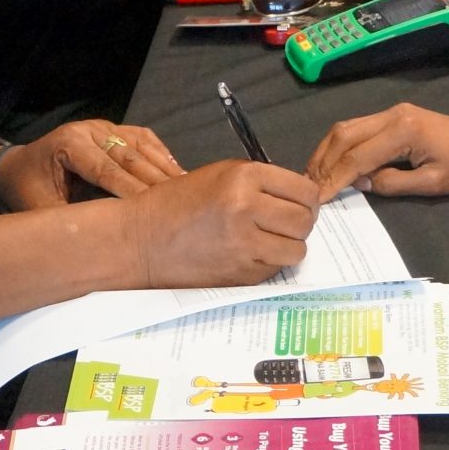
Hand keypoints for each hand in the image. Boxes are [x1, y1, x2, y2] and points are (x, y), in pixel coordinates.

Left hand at [0, 121, 183, 210]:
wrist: (16, 167)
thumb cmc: (27, 190)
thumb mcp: (39, 208)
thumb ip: (67, 220)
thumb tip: (96, 244)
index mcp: (69, 144)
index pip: (106, 169)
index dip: (131, 190)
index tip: (152, 212)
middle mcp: (89, 129)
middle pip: (129, 156)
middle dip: (154, 181)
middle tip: (179, 204)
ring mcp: (104, 125)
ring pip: (141, 145)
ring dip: (163, 168)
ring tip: (186, 190)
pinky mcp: (115, 128)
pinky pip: (144, 138)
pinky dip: (162, 155)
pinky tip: (177, 173)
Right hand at [120, 159, 319, 285]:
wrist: (141, 240)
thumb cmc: (178, 202)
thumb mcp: (221, 174)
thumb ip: (261, 182)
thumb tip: (299, 196)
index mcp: (244, 177)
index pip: (304, 189)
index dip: (307, 197)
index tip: (299, 202)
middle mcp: (248, 209)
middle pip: (305, 220)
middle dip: (301, 221)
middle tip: (286, 222)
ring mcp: (245, 245)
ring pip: (297, 249)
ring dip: (289, 245)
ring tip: (270, 239)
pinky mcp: (241, 275)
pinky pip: (276, 269)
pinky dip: (270, 262)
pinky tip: (251, 253)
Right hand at [307, 103, 448, 197]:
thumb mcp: (432, 184)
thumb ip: (393, 183)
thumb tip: (360, 184)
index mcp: (403, 131)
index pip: (357, 156)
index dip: (334, 178)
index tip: (317, 198)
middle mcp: (391, 115)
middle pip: (344, 135)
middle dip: (323, 162)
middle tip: (309, 189)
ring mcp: (391, 112)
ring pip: (346, 127)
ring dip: (327, 152)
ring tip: (314, 178)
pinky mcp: (392, 115)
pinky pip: (357, 127)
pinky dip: (339, 146)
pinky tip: (333, 163)